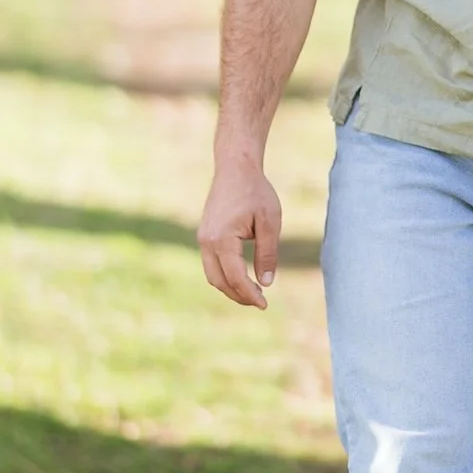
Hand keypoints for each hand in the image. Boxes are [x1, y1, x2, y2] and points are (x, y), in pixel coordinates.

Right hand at [198, 156, 281, 309]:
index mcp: (222, 239)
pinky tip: (242, 276)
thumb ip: (267, 253)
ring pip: (212, 275)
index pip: (235, 277)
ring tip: (253, 292)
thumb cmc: (256, 191)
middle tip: (260, 302)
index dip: (250, 294)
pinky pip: (211, 263)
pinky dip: (225, 275)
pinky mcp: (204, 235)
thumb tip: (267, 283)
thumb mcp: (270, 221)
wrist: (235, 167)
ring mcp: (202, 238)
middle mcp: (206, 242)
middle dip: (239, 295)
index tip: (265, 304)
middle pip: (219, 281)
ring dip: (230, 287)